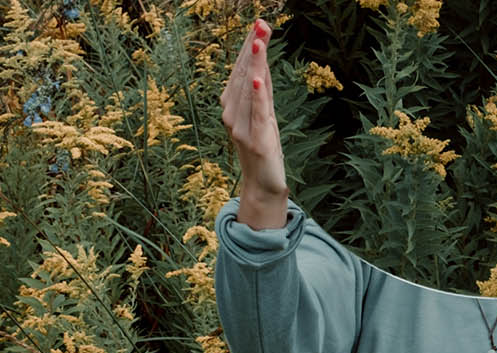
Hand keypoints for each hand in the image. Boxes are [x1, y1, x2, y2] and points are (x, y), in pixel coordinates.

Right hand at [222, 18, 287, 228]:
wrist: (262, 184)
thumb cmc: (263, 147)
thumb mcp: (264, 114)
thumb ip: (263, 89)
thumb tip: (263, 60)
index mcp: (233, 105)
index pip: (242, 69)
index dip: (250, 46)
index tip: (259, 24)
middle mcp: (232, 114)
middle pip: (244, 75)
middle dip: (253, 49)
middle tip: (261, 24)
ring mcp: (241, 127)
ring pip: (248, 89)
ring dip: (254, 65)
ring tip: (259, 42)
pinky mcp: (255, 140)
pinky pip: (256, 114)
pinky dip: (257, 96)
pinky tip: (259, 80)